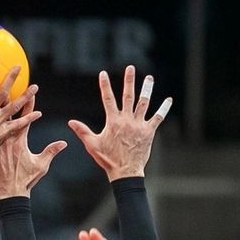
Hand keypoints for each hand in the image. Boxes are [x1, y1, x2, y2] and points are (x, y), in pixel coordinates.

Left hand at [0, 89, 66, 197]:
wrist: (9, 193)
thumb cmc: (26, 180)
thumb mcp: (41, 166)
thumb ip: (51, 152)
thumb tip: (64, 143)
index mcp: (20, 140)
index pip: (25, 117)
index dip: (29, 104)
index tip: (31, 90)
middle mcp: (7, 139)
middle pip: (6, 115)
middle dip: (8, 98)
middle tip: (6, 82)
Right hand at [67, 65, 171, 180]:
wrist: (125, 171)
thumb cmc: (108, 159)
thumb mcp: (92, 145)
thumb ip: (82, 131)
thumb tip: (70, 122)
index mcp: (113, 121)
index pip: (107, 99)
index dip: (105, 85)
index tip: (103, 73)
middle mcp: (127, 120)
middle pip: (128, 96)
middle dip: (129, 81)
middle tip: (130, 68)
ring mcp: (139, 124)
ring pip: (144, 103)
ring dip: (147, 89)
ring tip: (149, 78)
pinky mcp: (149, 131)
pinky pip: (158, 117)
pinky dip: (163, 108)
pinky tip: (168, 100)